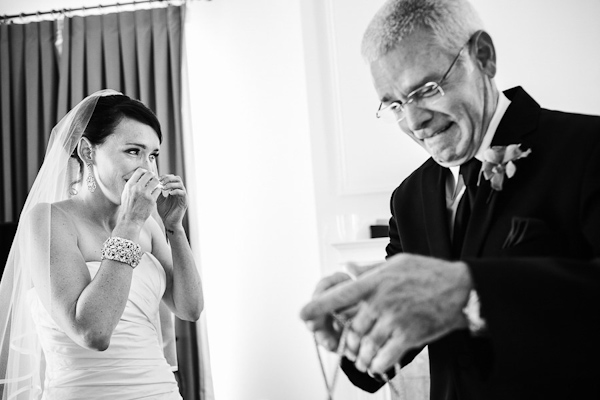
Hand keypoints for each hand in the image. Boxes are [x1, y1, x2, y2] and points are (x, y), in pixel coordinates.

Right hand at [118, 168, 160, 227]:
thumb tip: (138, 176)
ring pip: (156, 181)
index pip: (140, 171)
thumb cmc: (128, 207)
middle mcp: (137, 188)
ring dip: (157, 182)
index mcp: (130, 185)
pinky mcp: (151, 200)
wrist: (130, 220)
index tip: (147, 175)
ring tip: (156, 186)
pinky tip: (156, 194)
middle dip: (153, 176)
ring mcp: (145, 194)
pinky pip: (158, 190)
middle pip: (149, 174)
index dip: (145, 172)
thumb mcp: (125, 193)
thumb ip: (132, 184)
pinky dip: (158, 191)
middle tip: (154, 180)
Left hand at [156, 174, 187, 229]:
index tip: (158, 179)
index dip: (165, 176)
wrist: (169, 223)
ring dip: (171, 184)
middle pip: (177, 178)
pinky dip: (175, 191)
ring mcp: (183, 196)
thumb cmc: (165, 212)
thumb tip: (153, 183)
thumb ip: (158, 191)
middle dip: (168, 178)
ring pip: (180, 184)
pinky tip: (169, 194)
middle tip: (161, 182)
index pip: (172, 178)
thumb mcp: (159, 199)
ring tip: (164, 188)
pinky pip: (182, 193)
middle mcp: (180, 192)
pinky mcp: (185, 202)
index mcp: (174, 190)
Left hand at [300, 254, 471, 375]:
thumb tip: (350, 270)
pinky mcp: (408, 336)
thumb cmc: (428, 273)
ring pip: (366, 345)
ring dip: (361, 356)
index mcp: (375, 283)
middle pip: (352, 328)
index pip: (340, 295)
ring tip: (362, 359)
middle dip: (349, 341)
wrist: (460, 288)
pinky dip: (377, 364)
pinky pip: (384, 357)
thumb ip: (370, 270)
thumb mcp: (396, 263)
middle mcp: (380, 302)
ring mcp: (394, 320)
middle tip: (351, 347)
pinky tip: (376, 364)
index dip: (319, 305)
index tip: (303, 314)